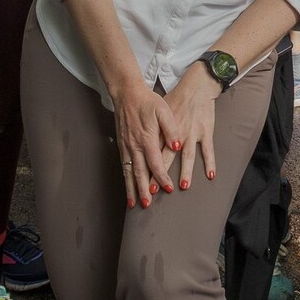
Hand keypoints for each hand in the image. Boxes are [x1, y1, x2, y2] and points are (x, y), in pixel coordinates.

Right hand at [113, 82, 179, 207]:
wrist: (127, 94)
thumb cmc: (149, 102)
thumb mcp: (164, 111)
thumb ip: (172, 129)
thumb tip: (177, 146)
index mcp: (147, 138)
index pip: (155, 163)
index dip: (162, 177)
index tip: (168, 188)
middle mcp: (134, 145)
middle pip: (139, 172)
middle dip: (144, 190)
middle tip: (147, 205)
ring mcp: (126, 147)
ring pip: (128, 172)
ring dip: (131, 189)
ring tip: (134, 204)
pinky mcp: (121, 146)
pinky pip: (123, 167)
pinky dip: (125, 180)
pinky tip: (127, 188)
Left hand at [159, 62, 221, 189]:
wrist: (195, 87)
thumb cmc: (176, 99)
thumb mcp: (159, 112)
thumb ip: (155, 130)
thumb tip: (148, 146)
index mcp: (164, 130)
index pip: (153, 153)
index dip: (148, 169)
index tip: (143, 183)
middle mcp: (177, 134)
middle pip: (167, 158)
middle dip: (160, 176)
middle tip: (154, 192)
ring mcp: (193, 134)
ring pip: (187, 157)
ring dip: (185, 172)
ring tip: (183, 186)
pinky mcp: (206, 131)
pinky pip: (208, 150)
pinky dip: (210, 162)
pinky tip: (211, 175)